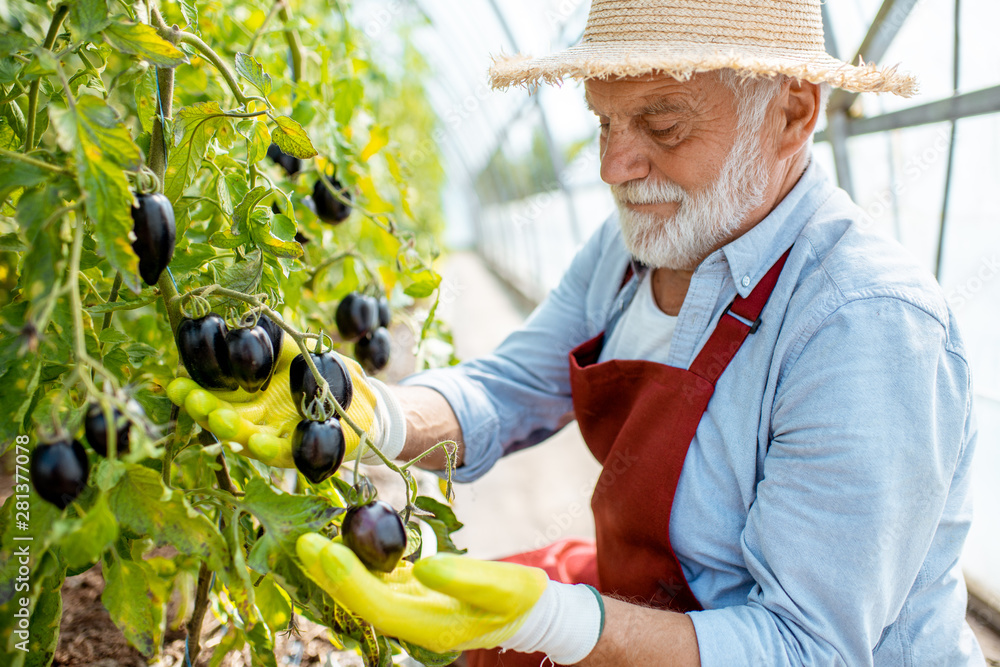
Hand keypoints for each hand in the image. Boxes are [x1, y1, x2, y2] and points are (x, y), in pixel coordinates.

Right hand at [166, 338, 404, 467]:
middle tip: (187, 398)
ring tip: (218, 420)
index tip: (176, 383)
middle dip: (204, 409)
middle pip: (226, 417)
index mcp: (252, 396)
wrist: (365, 396)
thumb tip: (239, 321)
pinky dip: (270, 449)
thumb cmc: (326, 372)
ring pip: (249, 437)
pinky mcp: (305, 449)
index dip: (195, 392)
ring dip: (233, 430)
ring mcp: (280, 436)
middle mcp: (260, 419)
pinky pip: (284, 452)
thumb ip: (270, 341)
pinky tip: (256, 443)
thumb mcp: (297, 350)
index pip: (217, 395)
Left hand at [296, 533, 603, 662]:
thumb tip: (426, 566)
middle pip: (359, 600)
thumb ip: (465, 578)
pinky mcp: (411, 593)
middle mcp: (411, 622)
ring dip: (336, 566)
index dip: (350, 581)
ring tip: (310, 539)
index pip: (378, 606)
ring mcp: (409, 608)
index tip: (327, 551)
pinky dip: (356, 560)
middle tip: (302, 542)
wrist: (528, 611)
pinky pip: (374, 578)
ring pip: (362, 589)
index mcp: (429, 627)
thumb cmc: (518, 599)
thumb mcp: (501, 586)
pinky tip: (341, 540)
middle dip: (330, 573)